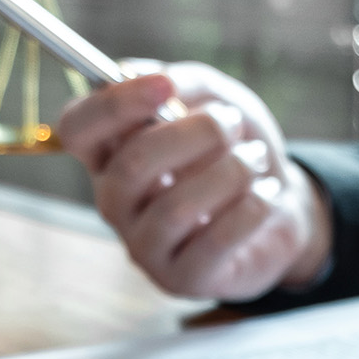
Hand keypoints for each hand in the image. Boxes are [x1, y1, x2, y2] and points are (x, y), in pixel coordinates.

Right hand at [56, 62, 330, 301]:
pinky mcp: (182, 278)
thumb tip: (154, 79)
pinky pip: (214, 242)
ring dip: (231, 172)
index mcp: (110, 153)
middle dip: (196, 133)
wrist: (281, 206)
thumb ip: (183, 83)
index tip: (165, 85)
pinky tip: (266, 195)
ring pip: (177, 207)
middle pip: (132, 165)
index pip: (77, 129)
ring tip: (256, 159)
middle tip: (231, 122)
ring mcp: (144, 246)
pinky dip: (251, 209)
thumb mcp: (214, 98)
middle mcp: (115, 201)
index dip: (113, 105)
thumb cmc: (234, 148)